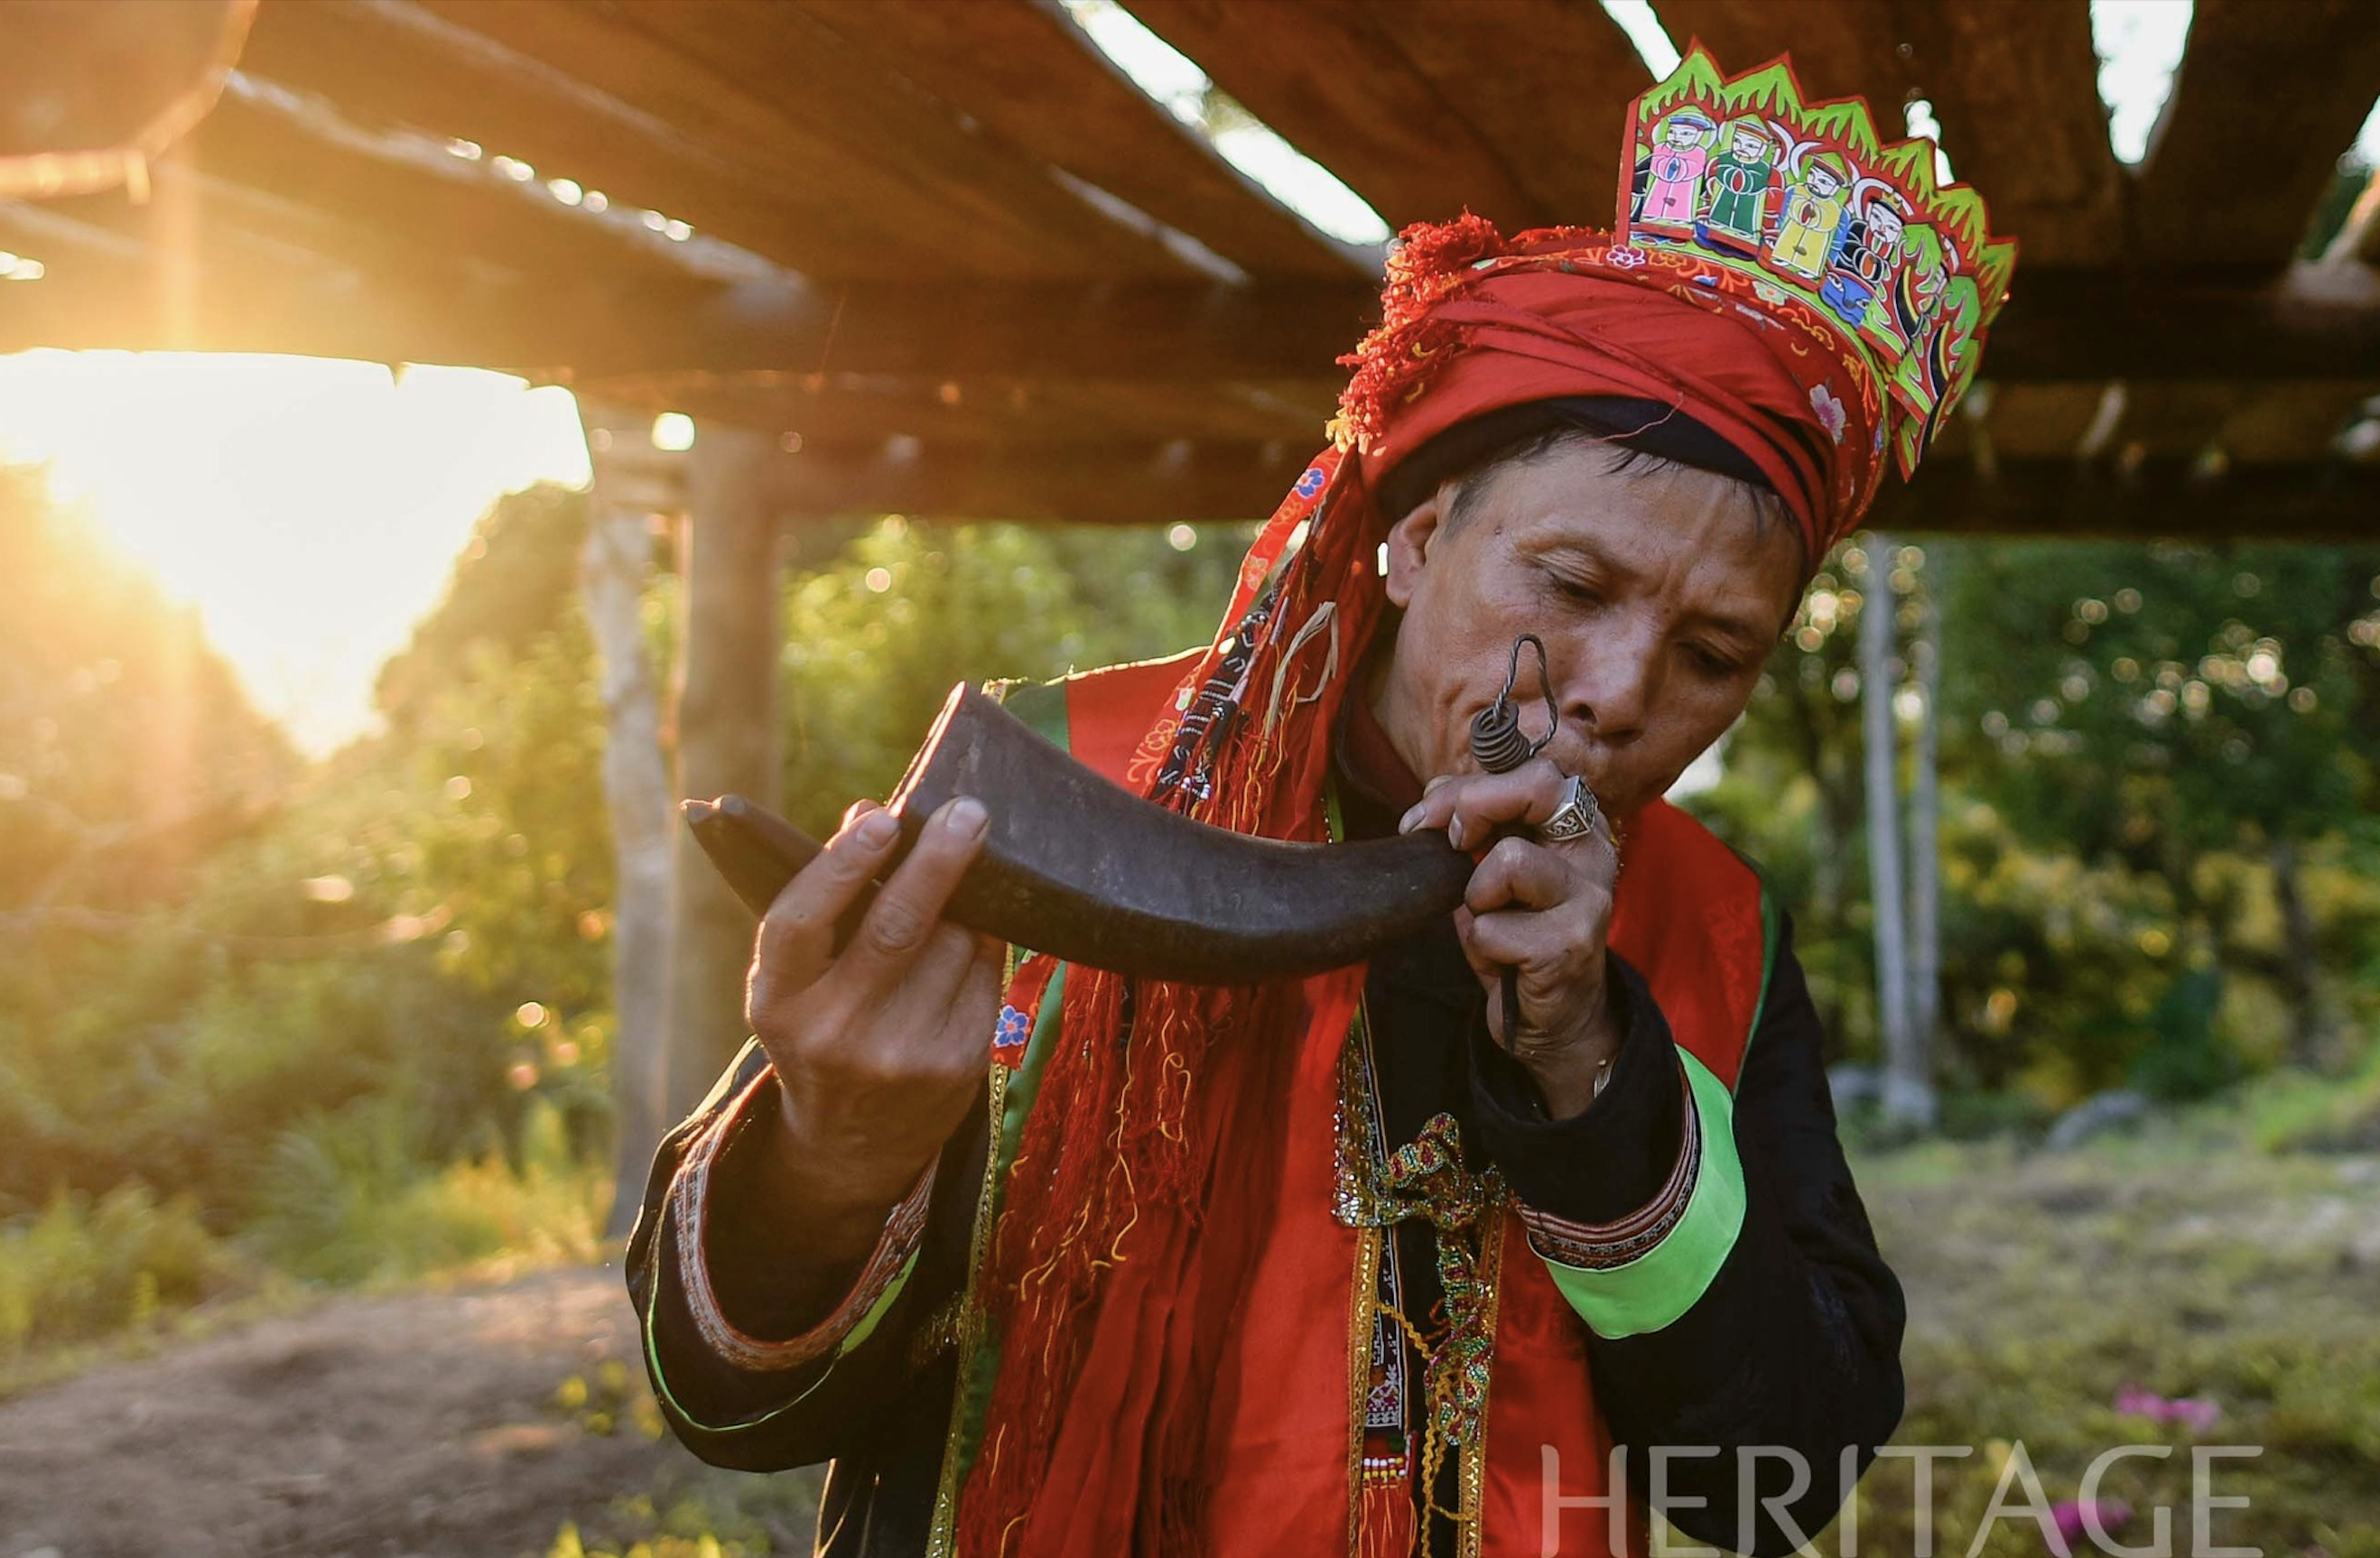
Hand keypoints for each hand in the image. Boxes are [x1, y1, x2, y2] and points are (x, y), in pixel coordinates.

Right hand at [744, 795, 1005, 1261]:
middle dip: (939, 861)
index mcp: (778, 1002)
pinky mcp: (958, 1064)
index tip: (882, 818)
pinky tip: (975, 932)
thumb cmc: (820, 1028)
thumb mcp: (797, 980)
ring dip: (965, 904)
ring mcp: (901, 1054)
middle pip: (897, 929)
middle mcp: (835, 1033)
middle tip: (970, 812)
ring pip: (955, 943)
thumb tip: (871, 811)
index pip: (800, 921)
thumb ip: (826, 900)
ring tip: (957, 889)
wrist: (853, 1143)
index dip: (842, 865)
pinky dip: (986, 941)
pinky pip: (987, 974)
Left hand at [1399, 757, 1622, 1118]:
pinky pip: (1492, 926)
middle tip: (1452, 843)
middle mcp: (1594, 852)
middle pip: (1537, 787)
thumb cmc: (1518, 938)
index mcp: (1577, 825)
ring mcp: (1589, 898)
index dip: (1470, 786)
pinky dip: (1479, 946)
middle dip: (1473, 808)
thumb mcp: (1491, 873)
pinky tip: (1505, 962)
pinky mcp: (1571, 944)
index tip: (1430, 818)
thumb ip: (1473, 825)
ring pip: (1509, 861)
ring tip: (1493, 924)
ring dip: (1477, 898)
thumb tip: (1433, 793)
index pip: (1533, 769)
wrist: (1553, 1020)